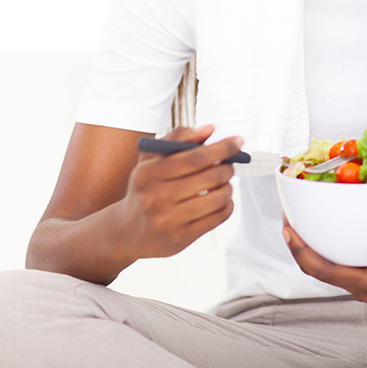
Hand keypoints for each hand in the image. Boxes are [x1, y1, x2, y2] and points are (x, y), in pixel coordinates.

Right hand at [122, 125, 242, 259]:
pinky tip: (220, 200)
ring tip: (223, 184)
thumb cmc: (146, 187)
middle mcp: (156, 197)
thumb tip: (209, 129)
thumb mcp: (151, 158)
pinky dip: (227, 205)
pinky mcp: (180, 238)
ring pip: (218, 198)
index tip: (238, 141)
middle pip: (210, 177)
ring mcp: (168, 220)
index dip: (222, 148)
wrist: (128, 230)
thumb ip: (178, 138)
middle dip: (227, 168)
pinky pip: (218, 217)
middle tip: (229, 165)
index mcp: (148, 173)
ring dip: (228, 187)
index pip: (195, 157)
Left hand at [282, 217, 366, 302]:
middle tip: (286, 217)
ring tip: (295, 217)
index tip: (290, 230)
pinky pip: (333, 258)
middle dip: (297, 246)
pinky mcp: (360, 268)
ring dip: (306, 244)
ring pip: (323, 265)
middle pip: (318, 270)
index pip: (327, 272)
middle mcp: (361, 285)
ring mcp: (359, 278)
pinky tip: (316, 221)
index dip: (303, 253)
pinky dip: (320, 241)